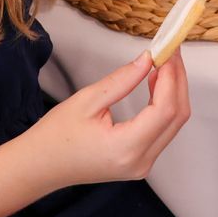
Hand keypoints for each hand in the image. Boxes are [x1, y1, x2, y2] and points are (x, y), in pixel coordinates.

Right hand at [31, 50, 190, 189]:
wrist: (40, 166)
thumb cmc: (56, 136)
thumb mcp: (87, 100)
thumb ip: (122, 80)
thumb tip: (148, 59)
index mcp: (126, 148)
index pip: (165, 109)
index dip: (171, 76)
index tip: (168, 50)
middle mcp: (140, 161)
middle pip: (176, 117)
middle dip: (177, 80)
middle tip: (170, 51)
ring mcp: (142, 165)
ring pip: (174, 123)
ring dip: (173, 91)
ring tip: (163, 62)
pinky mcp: (140, 161)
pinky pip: (163, 130)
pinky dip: (165, 104)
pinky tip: (156, 83)